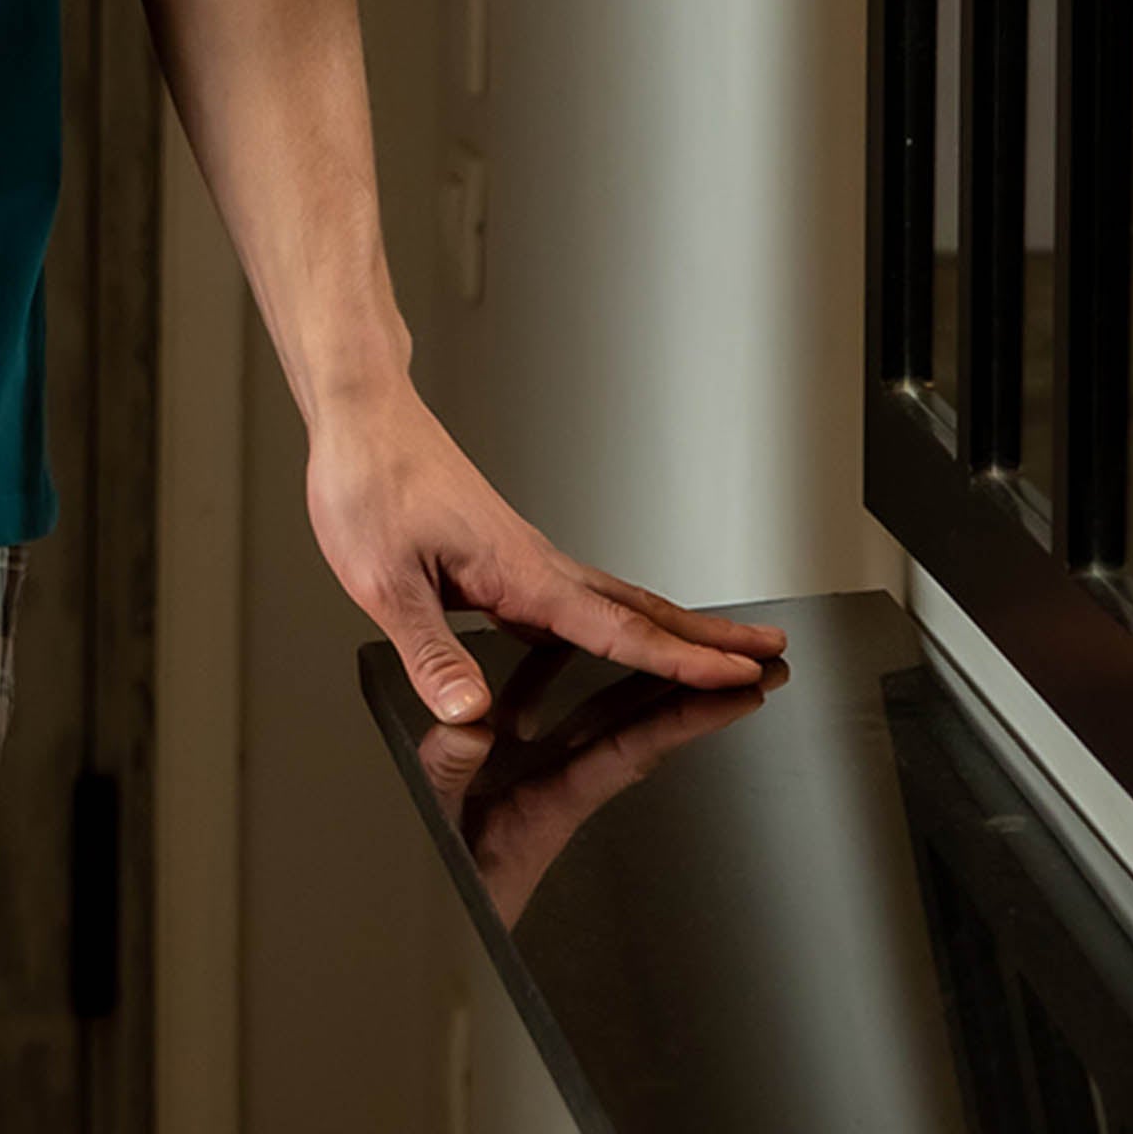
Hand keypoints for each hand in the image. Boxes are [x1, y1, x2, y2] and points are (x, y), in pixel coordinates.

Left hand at [306, 374, 784, 724]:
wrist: (361, 420)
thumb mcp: (383, 583)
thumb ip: (431, 653)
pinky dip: (611, 626)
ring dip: (669, 630)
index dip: (679, 660)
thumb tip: (468, 713)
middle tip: (772, 655)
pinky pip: (573, 603)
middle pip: (640, 610)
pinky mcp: (503, 560)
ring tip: (716, 653)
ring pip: (614, 602)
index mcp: (519, 572)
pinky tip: (606, 645)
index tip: (737, 675)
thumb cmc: (368, 484)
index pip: (616, 629)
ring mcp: (524, 561)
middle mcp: (535, 564)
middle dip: (707, 639)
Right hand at [414, 637, 772, 925]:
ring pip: (605, 724)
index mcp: (551, 804)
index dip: (688, 718)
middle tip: (756, 662)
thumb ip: (452, 773)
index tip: (740, 689)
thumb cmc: (444, 898)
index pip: (632, 750)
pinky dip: (574, 689)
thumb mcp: (435, 825)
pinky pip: (559, 725)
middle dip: (696, 696)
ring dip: (647, 688)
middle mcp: (558, 792)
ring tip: (688, 649)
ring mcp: (540, 786)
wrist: (440, 942)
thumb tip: (473, 723)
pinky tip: (569, 661)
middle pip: (639, 733)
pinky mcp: (516, 783)